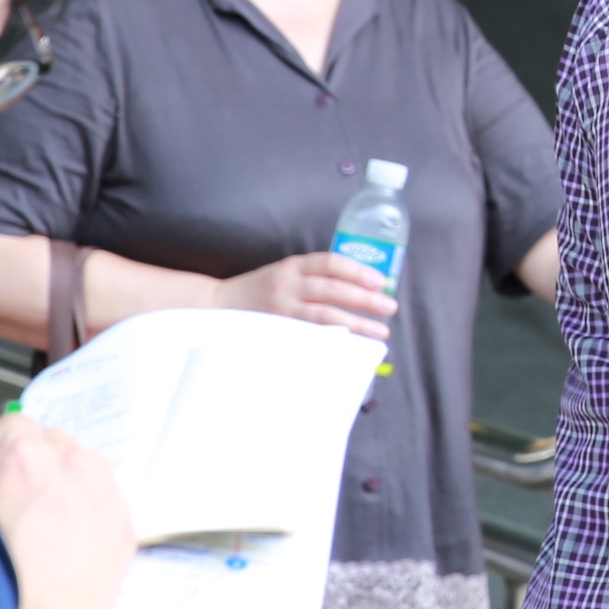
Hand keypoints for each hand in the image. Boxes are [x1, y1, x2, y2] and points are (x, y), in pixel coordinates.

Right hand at [0, 416, 133, 608]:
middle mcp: (72, 467)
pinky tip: (63, 544)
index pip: (12, 424)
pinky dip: (87, 512)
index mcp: (23, 458)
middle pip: (51, 442)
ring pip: (83, 468)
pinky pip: (105, 501)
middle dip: (33, 464)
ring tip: (40, 528)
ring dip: (64, 484)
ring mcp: (105, 496)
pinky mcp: (124, 525)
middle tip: (15, 503)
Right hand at [215, 252, 397, 340]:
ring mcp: (280, 308)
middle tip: (390, 307)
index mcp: (293, 265)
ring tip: (380, 331)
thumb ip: (315, 278)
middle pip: (333, 289)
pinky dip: (333, 340)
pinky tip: (352, 346)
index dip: (358, 271)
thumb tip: (360, 289)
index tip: (380, 282)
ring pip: (325, 315)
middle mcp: (287, 283)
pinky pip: (310, 335)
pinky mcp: (276, 330)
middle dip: (365, 299)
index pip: (331, 263)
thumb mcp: (286, 274)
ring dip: (357, 323)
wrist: (218, 305)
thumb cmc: (261, 290)